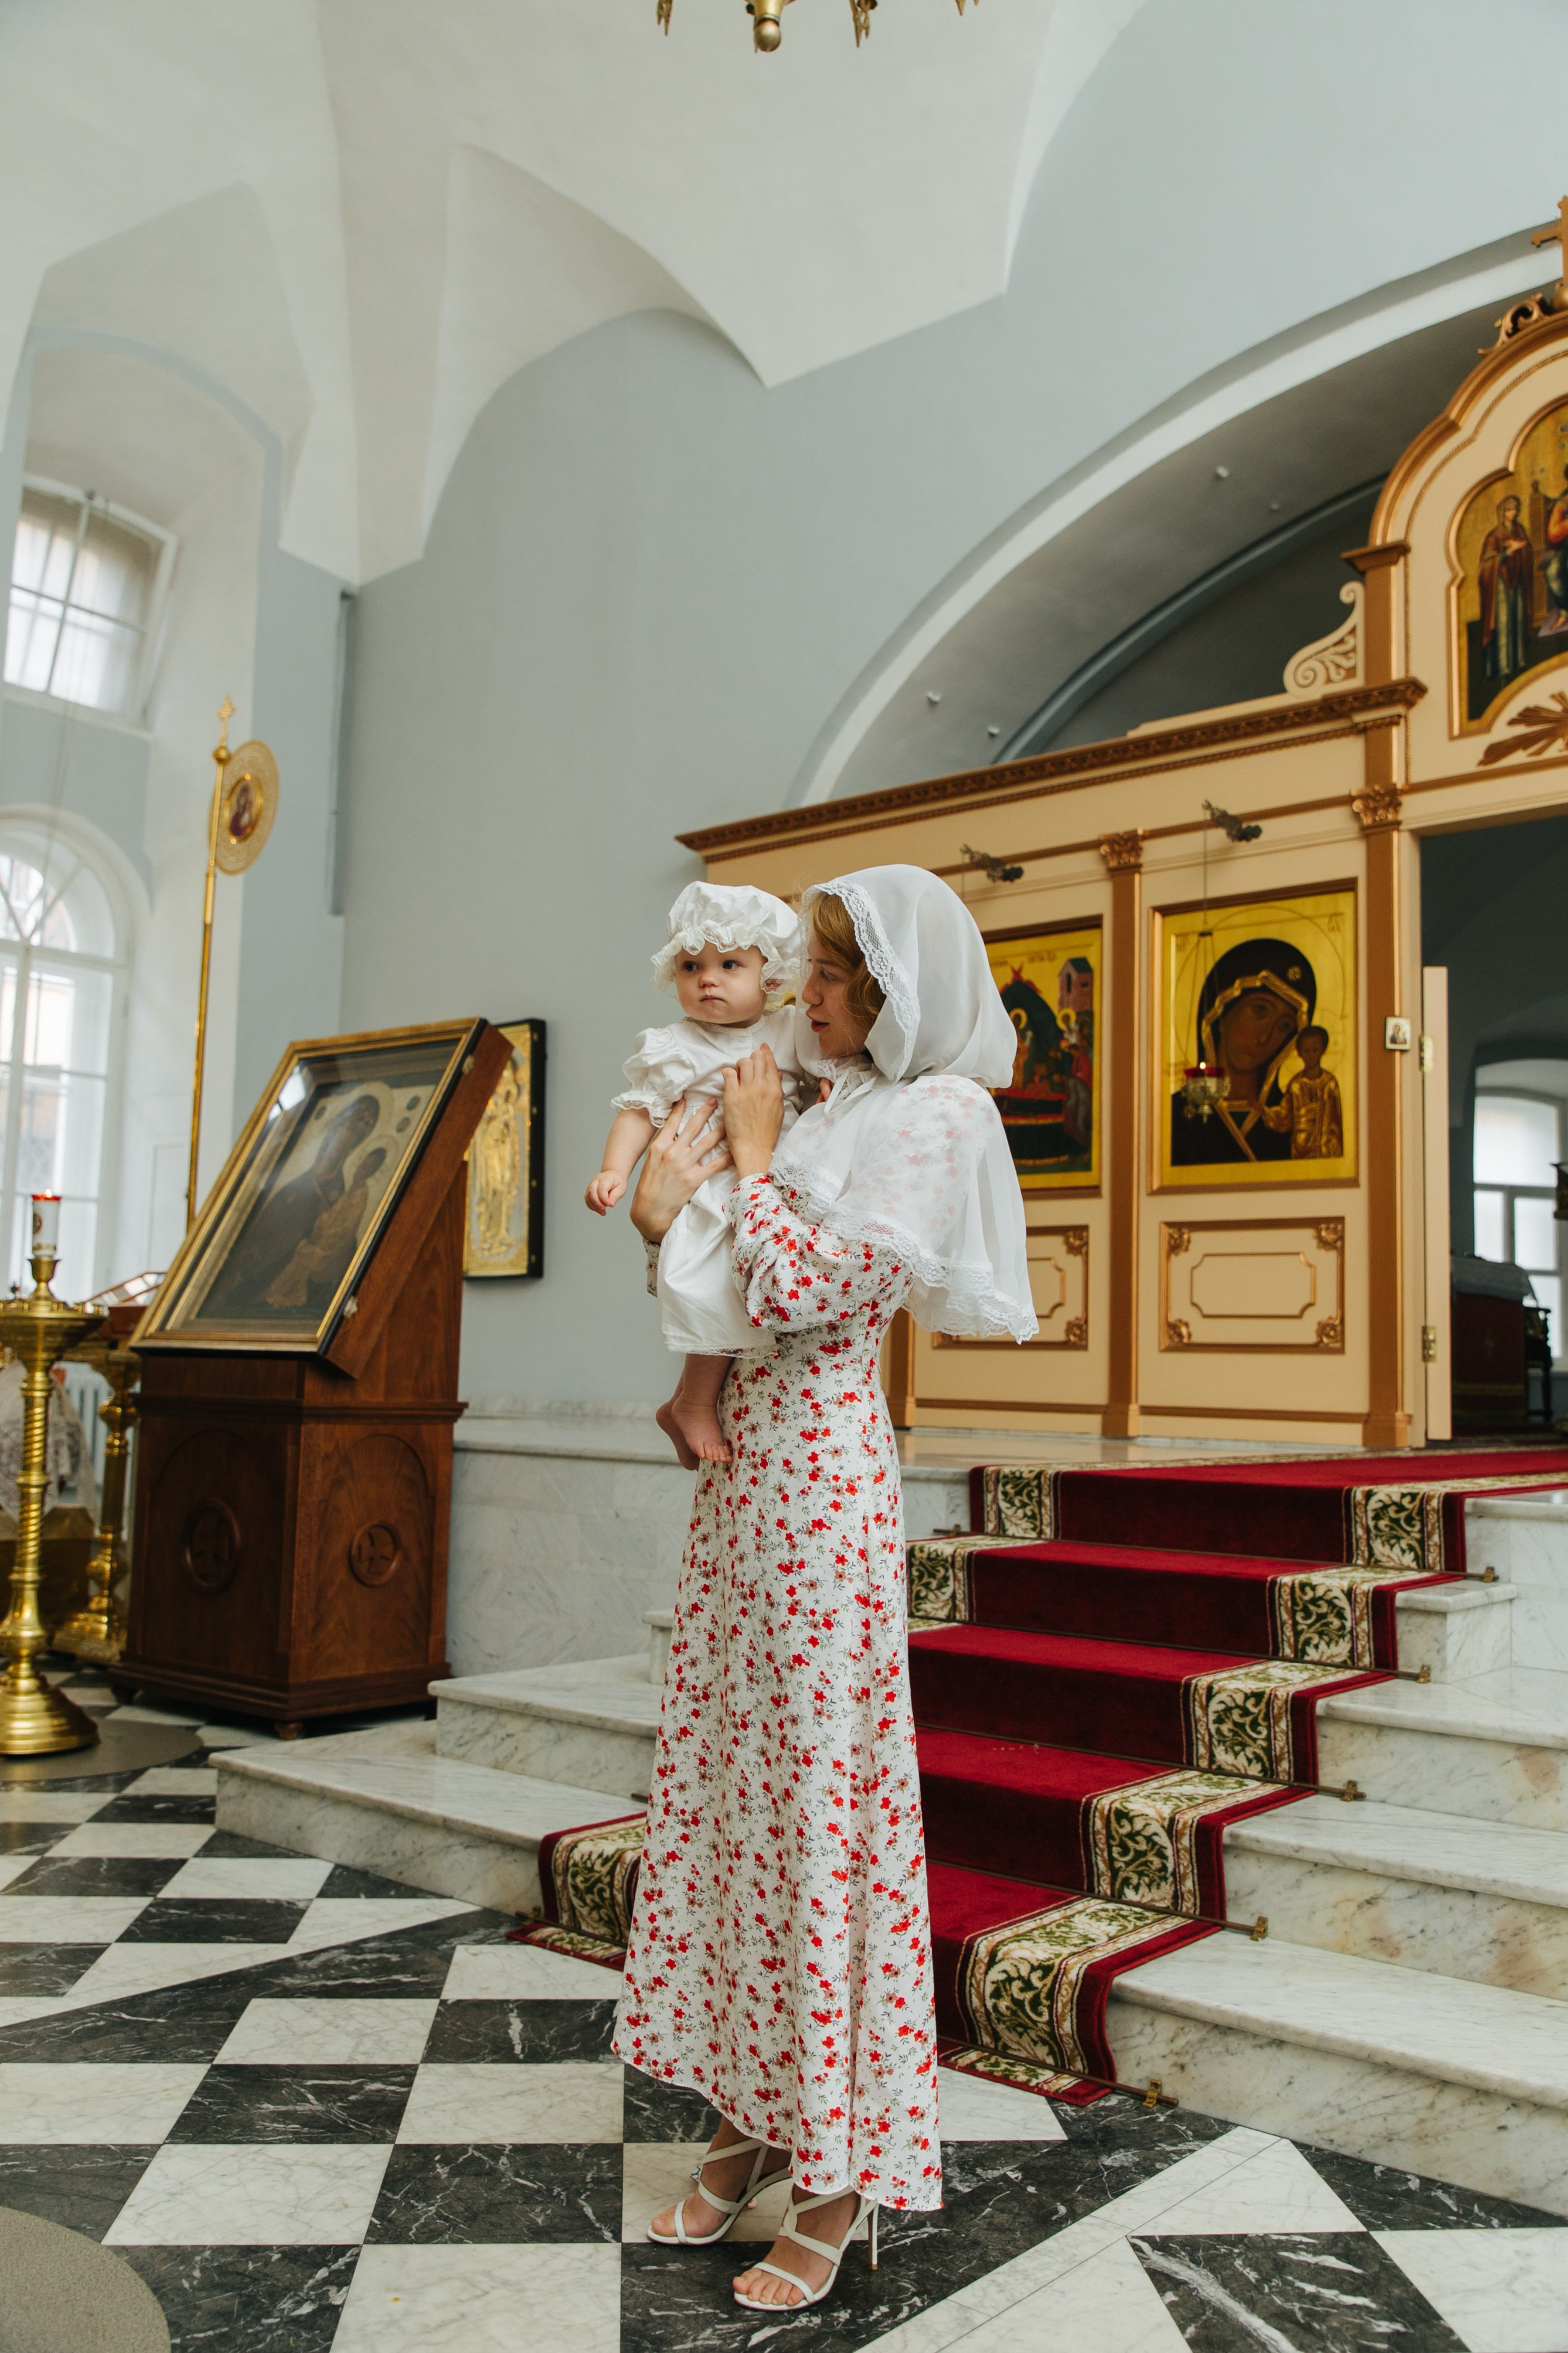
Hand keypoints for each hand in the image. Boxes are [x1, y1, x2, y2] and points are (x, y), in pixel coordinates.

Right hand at [585, 1171, 625, 1215]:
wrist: (613, 1175)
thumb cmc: (617, 1182)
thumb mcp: (621, 1188)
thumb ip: (615, 1196)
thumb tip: (610, 1204)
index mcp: (605, 1178)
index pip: (601, 1189)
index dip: (604, 1199)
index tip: (610, 1205)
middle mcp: (595, 1181)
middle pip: (591, 1192)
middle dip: (597, 1204)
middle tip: (604, 1210)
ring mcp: (590, 1185)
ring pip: (588, 1197)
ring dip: (594, 1207)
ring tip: (603, 1212)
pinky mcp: (588, 1190)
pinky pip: (587, 1199)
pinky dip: (592, 1206)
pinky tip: (599, 1210)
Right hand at [629, 1096, 731, 1242]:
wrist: (649, 1211)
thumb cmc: (648, 1188)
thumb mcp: (650, 1163)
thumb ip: (661, 1148)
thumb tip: (672, 1136)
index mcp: (659, 1146)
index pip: (672, 1122)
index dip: (680, 1108)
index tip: (687, 1097)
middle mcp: (672, 1152)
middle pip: (693, 1127)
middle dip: (706, 1112)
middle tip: (715, 1101)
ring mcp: (684, 1165)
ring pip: (708, 1142)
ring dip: (721, 1130)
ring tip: (730, 1120)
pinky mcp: (694, 1179)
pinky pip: (715, 1164)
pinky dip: (727, 1157)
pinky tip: (735, 1150)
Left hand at [723, 1046, 785, 1178]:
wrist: (754, 1148)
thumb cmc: (766, 1133)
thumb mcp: (778, 1109)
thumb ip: (776, 1089)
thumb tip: (776, 1074)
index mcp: (775, 1089)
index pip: (770, 1062)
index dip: (765, 1052)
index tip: (761, 1049)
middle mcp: (762, 1087)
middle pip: (757, 1057)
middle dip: (752, 1059)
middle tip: (748, 1068)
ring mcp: (746, 1090)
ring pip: (743, 1062)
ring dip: (740, 1065)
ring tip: (738, 1075)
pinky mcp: (732, 1096)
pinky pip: (728, 1073)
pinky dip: (728, 1073)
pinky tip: (730, 1081)